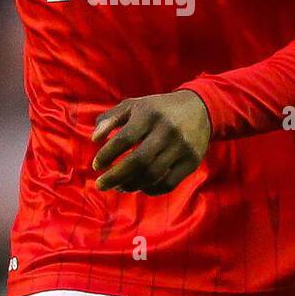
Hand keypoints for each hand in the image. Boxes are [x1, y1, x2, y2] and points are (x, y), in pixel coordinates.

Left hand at [91, 91, 210, 194]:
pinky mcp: (192, 162)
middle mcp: (167, 130)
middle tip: (100, 185)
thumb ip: (110, 119)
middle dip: (115, 176)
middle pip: (138, 161)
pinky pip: (168, 183)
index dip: (107, 154)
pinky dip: (150, 189)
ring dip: (131, 185)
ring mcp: (182, 147)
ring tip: (118, 187)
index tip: (96, 165)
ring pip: (152, 175)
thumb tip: (94, 139)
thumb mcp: (133, 105)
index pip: (125, 139)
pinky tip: (138, 187)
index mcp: (149, 114)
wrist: (200, 108)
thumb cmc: (158, 109)